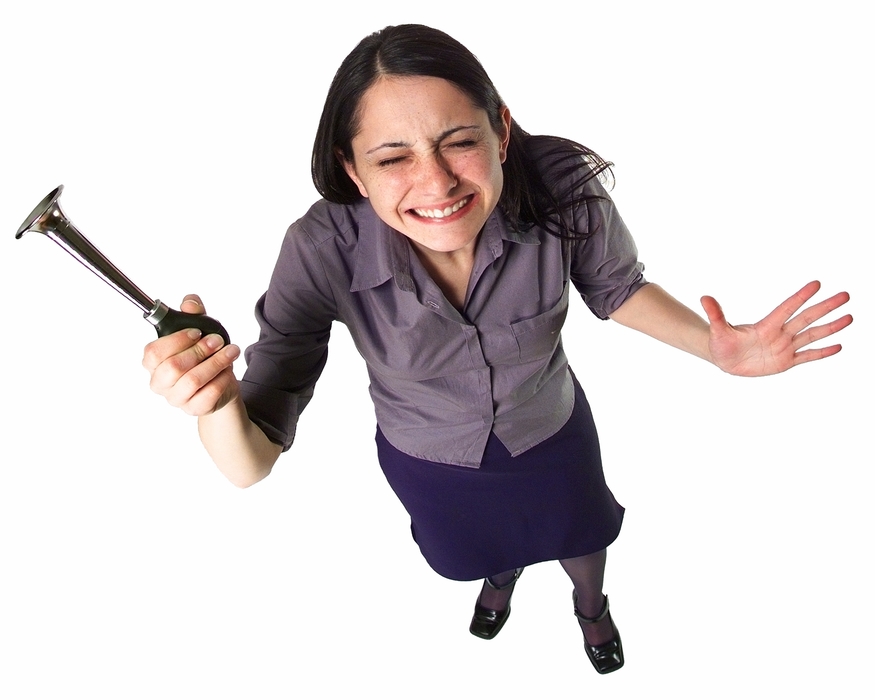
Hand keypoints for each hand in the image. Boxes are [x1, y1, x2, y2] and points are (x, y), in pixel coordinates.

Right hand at [142, 295, 240, 414]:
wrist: (220, 385)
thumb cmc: (204, 357)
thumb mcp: (200, 331)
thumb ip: (194, 314)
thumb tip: (190, 302)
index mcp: (153, 363)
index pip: (153, 353)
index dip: (176, 340)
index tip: (196, 332)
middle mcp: (159, 383)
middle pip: (174, 367)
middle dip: (200, 351)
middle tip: (218, 341)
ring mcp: (175, 399)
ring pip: (193, 381)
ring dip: (215, 363)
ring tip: (230, 352)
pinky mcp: (194, 409)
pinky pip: (208, 395)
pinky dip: (221, 380)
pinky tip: (228, 371)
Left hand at [701, 281, 851, 376]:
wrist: (725, 360)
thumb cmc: (721, 343)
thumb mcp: (717, 331)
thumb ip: (715, 315)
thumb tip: (703, 297)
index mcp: (766, 325)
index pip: (787, 308)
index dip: (801, 297)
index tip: (817, 284)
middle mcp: (779, 334)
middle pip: (807, 318)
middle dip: (825, 307)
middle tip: (845, 295)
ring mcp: (785, 347)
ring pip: (812, 336)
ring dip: (830, 328)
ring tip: (849, 318)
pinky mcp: (786, 362)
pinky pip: (807, 357)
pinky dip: (822, 353)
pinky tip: (838, 346)